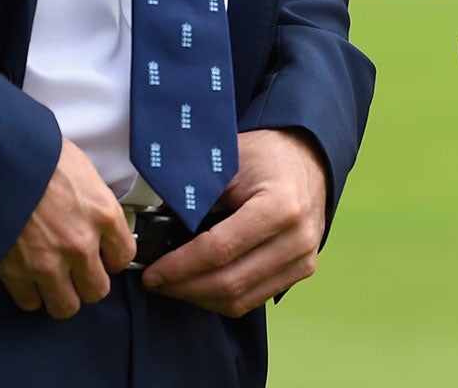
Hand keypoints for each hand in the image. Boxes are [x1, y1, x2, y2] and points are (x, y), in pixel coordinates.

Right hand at [0, 136, 135, 319]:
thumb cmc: (37, 155)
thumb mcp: (81, 170)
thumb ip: (93, 201)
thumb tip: (94, 214)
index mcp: (103, 214)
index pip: (124, 257)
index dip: (111, 258)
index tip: (102, 256)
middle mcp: (81, 243)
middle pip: (97, 290)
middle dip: (87, 283)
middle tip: (76, 271)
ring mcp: (49, 262)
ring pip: (66, 306)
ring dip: (61, 295)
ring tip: (53, 281)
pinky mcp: (16, 272)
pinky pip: (30, 303)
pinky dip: (29, 294)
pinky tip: (27, 278)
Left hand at [141, 128, 328, 315]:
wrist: (306, 158)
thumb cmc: (264, 157)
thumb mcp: (228, 162)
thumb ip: (197, 194)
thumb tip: (155, 225)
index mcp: (280, 205)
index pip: (220, 249)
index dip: (180, 266)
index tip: (152, 272)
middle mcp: (297, 237)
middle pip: (230, 282)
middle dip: (184, 287)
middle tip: (155, 282)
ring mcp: (303, 258)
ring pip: (240, 300)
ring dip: (200, 298)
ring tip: (173, 285)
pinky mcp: (301, 270)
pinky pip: (253, 300)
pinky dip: (221, 299)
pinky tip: (199, 285)